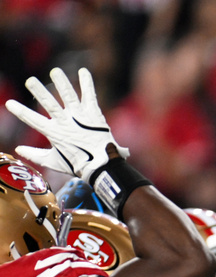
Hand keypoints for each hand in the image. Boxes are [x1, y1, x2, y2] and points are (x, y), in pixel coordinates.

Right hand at [5, 68, 128, 180]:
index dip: (21, 112)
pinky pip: (90, 96)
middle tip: (30, 80)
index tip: (9, 103)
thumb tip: (17, 149)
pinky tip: (83, 70)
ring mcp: (81, 118)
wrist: (104, 166)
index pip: (34, 121)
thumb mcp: (54, 162)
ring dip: (62, 84)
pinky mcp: (94, 115)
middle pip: (51, 105)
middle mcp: (67, 123)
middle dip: (40, 93)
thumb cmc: (79, 165)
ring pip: (69, 97)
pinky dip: (87, 84)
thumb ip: (35, 155)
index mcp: (55, 134)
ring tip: (55, 71)